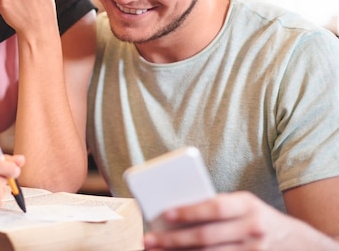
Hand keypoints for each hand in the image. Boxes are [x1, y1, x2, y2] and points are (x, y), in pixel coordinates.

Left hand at [143, 191, 321, 249]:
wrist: (298, 242)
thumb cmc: (257, 217)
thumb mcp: (244, 205)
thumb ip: (217, 207)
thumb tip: (176, 213)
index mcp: (247, 205)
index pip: (215, 207)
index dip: (190, 211)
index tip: (166, 214)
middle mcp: (252, 228)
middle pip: (207, 237)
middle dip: (174, 240)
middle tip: (149, 240)